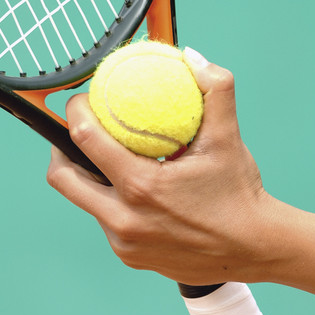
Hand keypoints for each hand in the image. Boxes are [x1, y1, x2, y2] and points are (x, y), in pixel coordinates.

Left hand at [46, 49, 280, 284]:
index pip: (84, 140)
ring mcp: (124, 242)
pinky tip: (133, 187)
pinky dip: (113, 200)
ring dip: (90, 176)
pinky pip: (107, 221)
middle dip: (61, 150)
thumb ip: (216, 90)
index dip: (75, 111)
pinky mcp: (129, 256)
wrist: (253, 250)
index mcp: (141, 186)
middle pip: (63, 177)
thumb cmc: (239, 193)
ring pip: (85, 201)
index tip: (82, 98)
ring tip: (105, 155)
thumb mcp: (228, 139)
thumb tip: (193, 58)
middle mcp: (124, 218)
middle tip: (79, 131)